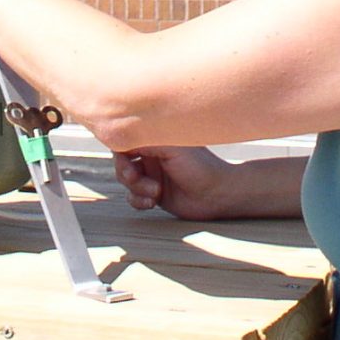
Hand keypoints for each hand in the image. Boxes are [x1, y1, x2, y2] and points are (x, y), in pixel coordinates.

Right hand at [113, 145, 237, 220]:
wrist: (218, 194)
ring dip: (135, 187)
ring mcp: (152, 175)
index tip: (125, 158)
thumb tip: (122, 136)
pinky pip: (133, 198)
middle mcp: (152, 156)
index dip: (120, 150)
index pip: (127, 140)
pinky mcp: (154, 194)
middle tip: (134, 176)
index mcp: (156, 140)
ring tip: (155, 192)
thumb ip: (146, 138)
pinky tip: (152, 202)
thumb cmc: (199, 166)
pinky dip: (138, 201)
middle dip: (125, 171)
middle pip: (121, 162)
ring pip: (126, 181)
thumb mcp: (171, 147)